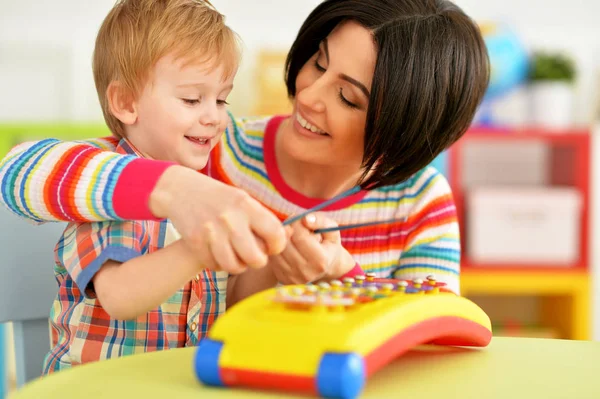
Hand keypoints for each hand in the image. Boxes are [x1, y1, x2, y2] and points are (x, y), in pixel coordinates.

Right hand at [149, 165, 286, 273]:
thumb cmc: (219, 198)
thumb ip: (261, 218)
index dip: (278, 245)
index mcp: (246, 205)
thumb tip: (287, 237)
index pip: (275, 233)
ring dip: (238, 266)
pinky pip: (214, 266)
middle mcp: (230, 219)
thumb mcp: (242, 199)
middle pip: (255, 258)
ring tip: (237, 257)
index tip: (273, 247)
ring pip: (234, 266)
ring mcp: (211, 232)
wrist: (181, 191)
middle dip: (258, 261)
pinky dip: (219, 265)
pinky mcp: (195, 242)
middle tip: (254, 256)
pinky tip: (219, 254)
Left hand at [269, 212, 355, 283]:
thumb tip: (304, 219)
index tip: (299, 219)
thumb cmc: (328, 244)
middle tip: (293, 225)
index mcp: (321, 261)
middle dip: (288, 229)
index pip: (300, 237)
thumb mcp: (331, 229)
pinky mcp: (283, 280)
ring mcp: (293, 279)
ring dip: (281, 239)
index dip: (297, 223)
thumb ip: (320, 221)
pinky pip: (273, 259)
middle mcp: (306, 273)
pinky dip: (277, 249)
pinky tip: (287, 245)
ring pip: (277, 251)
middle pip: (286, 244)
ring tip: (291, 235)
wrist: (327, 267)